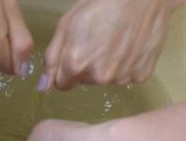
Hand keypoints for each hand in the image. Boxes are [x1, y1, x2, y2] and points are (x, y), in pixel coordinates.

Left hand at [39, 0, 183, 90]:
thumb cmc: (101, 3)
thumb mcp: (67, 25)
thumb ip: (52, 58)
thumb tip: (43, 87)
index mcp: (76, 65)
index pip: (62, 84)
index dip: (67, 68)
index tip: (77, 52)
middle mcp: (99, 77)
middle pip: (85, 82)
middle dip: (87, 66)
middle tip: (98, 40)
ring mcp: (122, 78)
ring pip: (106, 80)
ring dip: (107, 66)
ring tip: (116, 40)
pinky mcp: (141, 76)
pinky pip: (127, 76)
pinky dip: (127, 65)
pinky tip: (130, 46)